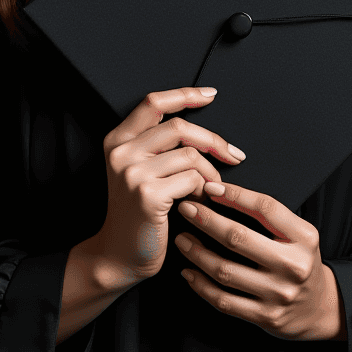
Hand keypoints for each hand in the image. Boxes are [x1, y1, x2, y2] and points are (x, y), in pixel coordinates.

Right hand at [91, 87, 244, 286]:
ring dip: (210, 173)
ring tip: (211, 188)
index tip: (211, 94)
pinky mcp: (147, 194)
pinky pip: (192, 179)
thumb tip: (205, 133)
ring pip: (190, 155)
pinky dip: (204, 189)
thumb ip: (159, 146)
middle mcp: (122, 152)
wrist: (119, 256)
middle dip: (213, 140)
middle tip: (233, 155)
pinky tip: (200, 202)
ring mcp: (133, 172)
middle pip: (179, 127)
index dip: (185, 95)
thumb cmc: (137, 213)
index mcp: (118, 139)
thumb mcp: (138, 171)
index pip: (154, 102)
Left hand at [174, 181, 346, 340]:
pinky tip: (188, 272)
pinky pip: (225, 300)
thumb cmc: (299, 260)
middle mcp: (294, 265)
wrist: (319, 308)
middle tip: (186, 209)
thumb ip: (269, 217)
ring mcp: (279, 294)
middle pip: (239, 238)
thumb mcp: (298, 234)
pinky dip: (201, 285)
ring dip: (197, 252)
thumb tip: (221, 192)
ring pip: (226, 270)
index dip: (234, 195)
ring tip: (182, 239)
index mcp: (304, 237)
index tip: (209, 187)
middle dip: (206, 220)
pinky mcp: (266, 317)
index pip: (265, 208)